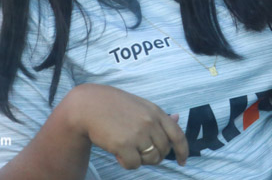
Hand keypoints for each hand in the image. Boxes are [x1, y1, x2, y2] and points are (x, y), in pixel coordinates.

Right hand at [68, 84, 188, 168]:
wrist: (89, 106)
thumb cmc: (114, 105)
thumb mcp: (140, 105)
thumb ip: (158, 116)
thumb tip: (177, 119)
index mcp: (156, 112)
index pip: (178, 135)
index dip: (183, 150)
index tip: (183, 161)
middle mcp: (150, 122)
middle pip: (164, 150)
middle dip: (155, 155)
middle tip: (139, 150)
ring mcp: (138, 133)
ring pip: (151, 159)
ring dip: (140, 159)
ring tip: (127, 148)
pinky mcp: (124, 145)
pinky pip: (134, 165)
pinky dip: (127, 163)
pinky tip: (118, 153)